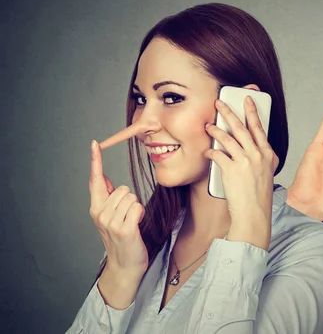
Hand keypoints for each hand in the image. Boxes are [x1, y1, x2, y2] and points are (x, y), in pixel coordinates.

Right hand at [89, 140, 147, 307]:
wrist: (125, 265)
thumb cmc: (122, 239)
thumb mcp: (111, 216)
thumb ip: (108, 198)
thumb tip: (105, 179)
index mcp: (96, 208)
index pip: (95, 180)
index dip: (95, 161)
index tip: (94, 144)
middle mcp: (100, 214)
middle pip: (123, 188)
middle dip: (130, 199)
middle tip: (128, 217)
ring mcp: (110, 222)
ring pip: (131, 197)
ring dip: (136, 208)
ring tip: (131, 222)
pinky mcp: (123, 229)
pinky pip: (137, 207)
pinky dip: (140, 214)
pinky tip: (136, 225)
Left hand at [204, 97, 275, 250]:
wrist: (254, 213)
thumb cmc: (259, 195)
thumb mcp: (268, 172)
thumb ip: (262, 156)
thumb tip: (252, 144)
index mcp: (268, 154)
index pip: (259, 127)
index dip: (252, 111)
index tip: (247, 100)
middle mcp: (258, 155)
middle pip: (241, 128)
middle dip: (229, 112)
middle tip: (220, 103)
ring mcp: (245, 161)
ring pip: (228, 138)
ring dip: (216, 130)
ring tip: (209, 125)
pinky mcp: (231, 169)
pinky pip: (218, 154)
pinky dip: (211, 151)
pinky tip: (207, 151)